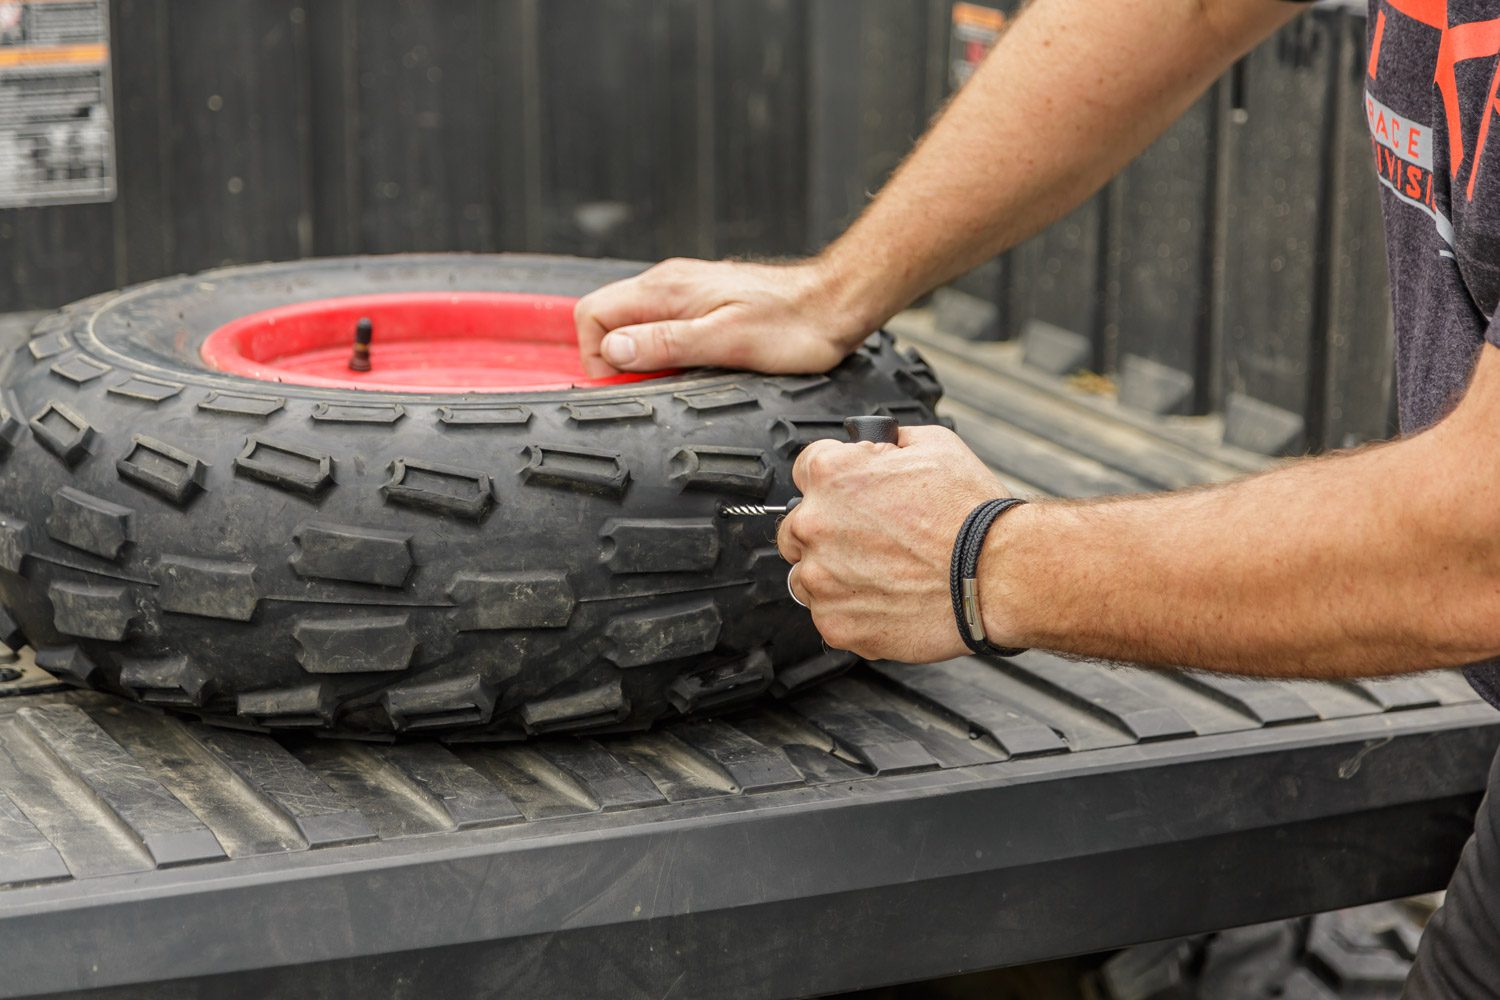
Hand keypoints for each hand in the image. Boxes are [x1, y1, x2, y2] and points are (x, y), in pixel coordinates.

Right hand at [574, 257, 870, 376]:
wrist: (835, 305)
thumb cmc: (792, 326)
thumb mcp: (726, 342)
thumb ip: (665, 343)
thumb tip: (613, 350)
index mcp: (666, 289)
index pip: (592, 313)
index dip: (597, 357)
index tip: (627, 384)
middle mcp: (669, 284)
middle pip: (608, 319)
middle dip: (617, 360)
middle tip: (653, 386)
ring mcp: (685, 293)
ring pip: (634, 325)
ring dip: (644, 357)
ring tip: (678, 378)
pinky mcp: (704, 304)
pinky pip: (663, 327)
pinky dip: (666, 352)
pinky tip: (695, 367)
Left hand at [777, 425, 1011, 661]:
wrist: (999, 573)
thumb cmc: (972, 514)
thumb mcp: (934, 445)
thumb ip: (889, 442)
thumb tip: (879, 444)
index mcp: (833, 476)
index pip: (805, 470)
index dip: (835, 482)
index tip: (851, 496)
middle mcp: (816, 525)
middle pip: (797, 526)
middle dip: (827, 530)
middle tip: (870, 541)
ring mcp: (822, 579)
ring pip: (807, 575)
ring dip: (834, 574)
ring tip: (882, 574)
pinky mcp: (836, 623)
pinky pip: (827, 615)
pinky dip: (851, 611)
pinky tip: (886, 600)